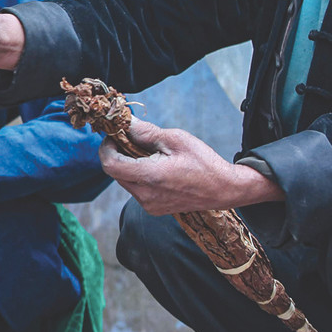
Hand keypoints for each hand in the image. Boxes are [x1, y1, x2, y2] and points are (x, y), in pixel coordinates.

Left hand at [98, 116, 282, 214]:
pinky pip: (136, 190)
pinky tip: (155, 167)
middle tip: (130, 139)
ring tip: (148, 153)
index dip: (107, 147)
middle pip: (115, 173)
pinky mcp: (155, 209)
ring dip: (128, 165)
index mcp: (150, 177)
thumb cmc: (204, 162)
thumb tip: (126, 123)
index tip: (115, 135)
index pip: (110, 164)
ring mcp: (150, 205)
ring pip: (125, 181)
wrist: (225, 189)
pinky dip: (139, 176)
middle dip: (117, 154)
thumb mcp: (176, 139)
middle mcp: (146, 195)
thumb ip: (146, 132)